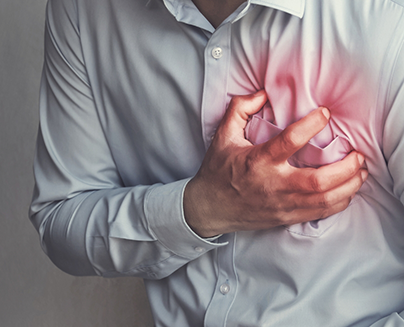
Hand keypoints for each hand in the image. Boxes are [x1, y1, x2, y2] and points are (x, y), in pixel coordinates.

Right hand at [183, 90, 367, 236]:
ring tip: (360, 171)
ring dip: (349, 186)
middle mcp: (272, 185)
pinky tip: (347, 191)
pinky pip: (319, 213)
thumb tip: (262, 94)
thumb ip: (239, 110)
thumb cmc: (218, 172)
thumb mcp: (222, 136)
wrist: (210, 208)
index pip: (290, 141)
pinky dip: (339, 202)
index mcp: (257, 161)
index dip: (312, 124)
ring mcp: (281, 205)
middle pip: (318, 181)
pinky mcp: (285, 218)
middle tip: (357, 154)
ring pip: (324, 200)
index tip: (325, 113)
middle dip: (346, 167)